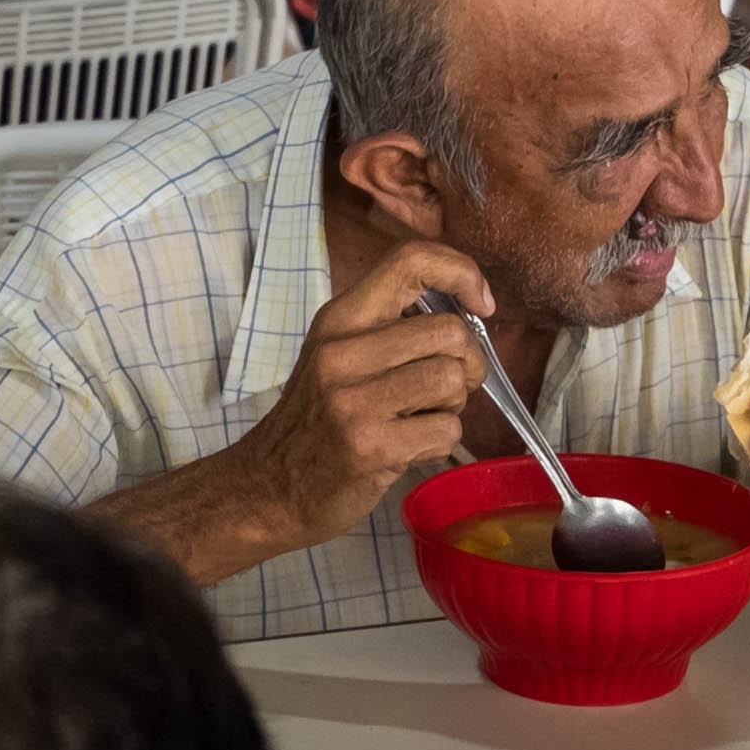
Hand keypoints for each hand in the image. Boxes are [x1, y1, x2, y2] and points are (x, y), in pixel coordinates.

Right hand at [222, 243, 486, 548]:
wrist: (268, 489)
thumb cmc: (316, 421)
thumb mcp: (337, 357)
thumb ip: (391, 329)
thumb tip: (471, 313)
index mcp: (339, 319)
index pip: (410, 260)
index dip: (461, 272)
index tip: (481, 304)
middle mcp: (342, 352)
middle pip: (450, 333)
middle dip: (465, 365)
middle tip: (442, 390)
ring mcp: (353, 400)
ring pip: (452, 380)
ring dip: (452, 406)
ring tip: (419, 418)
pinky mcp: (370, 446)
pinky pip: (446, 430)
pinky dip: (439, 442)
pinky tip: (408, 448)